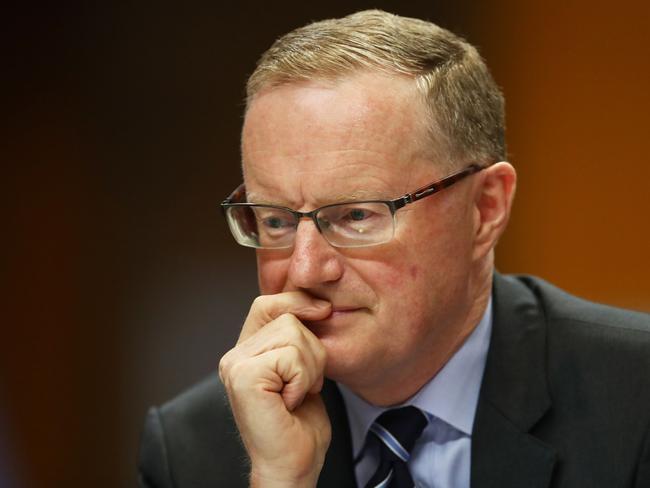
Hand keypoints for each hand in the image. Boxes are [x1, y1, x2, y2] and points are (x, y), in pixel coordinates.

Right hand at [219, 292, 331, 486]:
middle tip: (305, 384)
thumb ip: (298, 337)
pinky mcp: (244, 376)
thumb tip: (317, 304)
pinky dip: (303, 380)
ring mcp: (235, 365)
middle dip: (312, 351)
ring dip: (310, 368)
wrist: (293, 465)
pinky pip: (292, 356)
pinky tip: (291, 402)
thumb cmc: (299, 425)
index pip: (268, 303)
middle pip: (288, 318)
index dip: (298, 302)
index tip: (323, 311)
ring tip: (297, 394)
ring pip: (293, 334)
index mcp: (246, 351)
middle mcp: (235, 355)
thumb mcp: (304, 367)